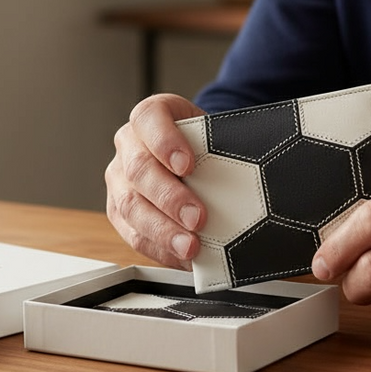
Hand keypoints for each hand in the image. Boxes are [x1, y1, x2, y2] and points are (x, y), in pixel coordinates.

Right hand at [105, 94, 207, 269]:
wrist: (190, 155)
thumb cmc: (203, 144)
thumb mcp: (213, 134)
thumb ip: (222, 148)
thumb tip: (252, 177)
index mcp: (149, 116)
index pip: (148, 118)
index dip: (165, 142)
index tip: (187, 164)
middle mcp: (128, 144)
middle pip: (138, 169)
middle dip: (169, 197)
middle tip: (197, 217)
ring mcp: (119, 178)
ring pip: (130, 206)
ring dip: (162, 230)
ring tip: (190, 246)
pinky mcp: (118, 210)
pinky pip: (133, 233)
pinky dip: (160, 248)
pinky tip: (181, 255)